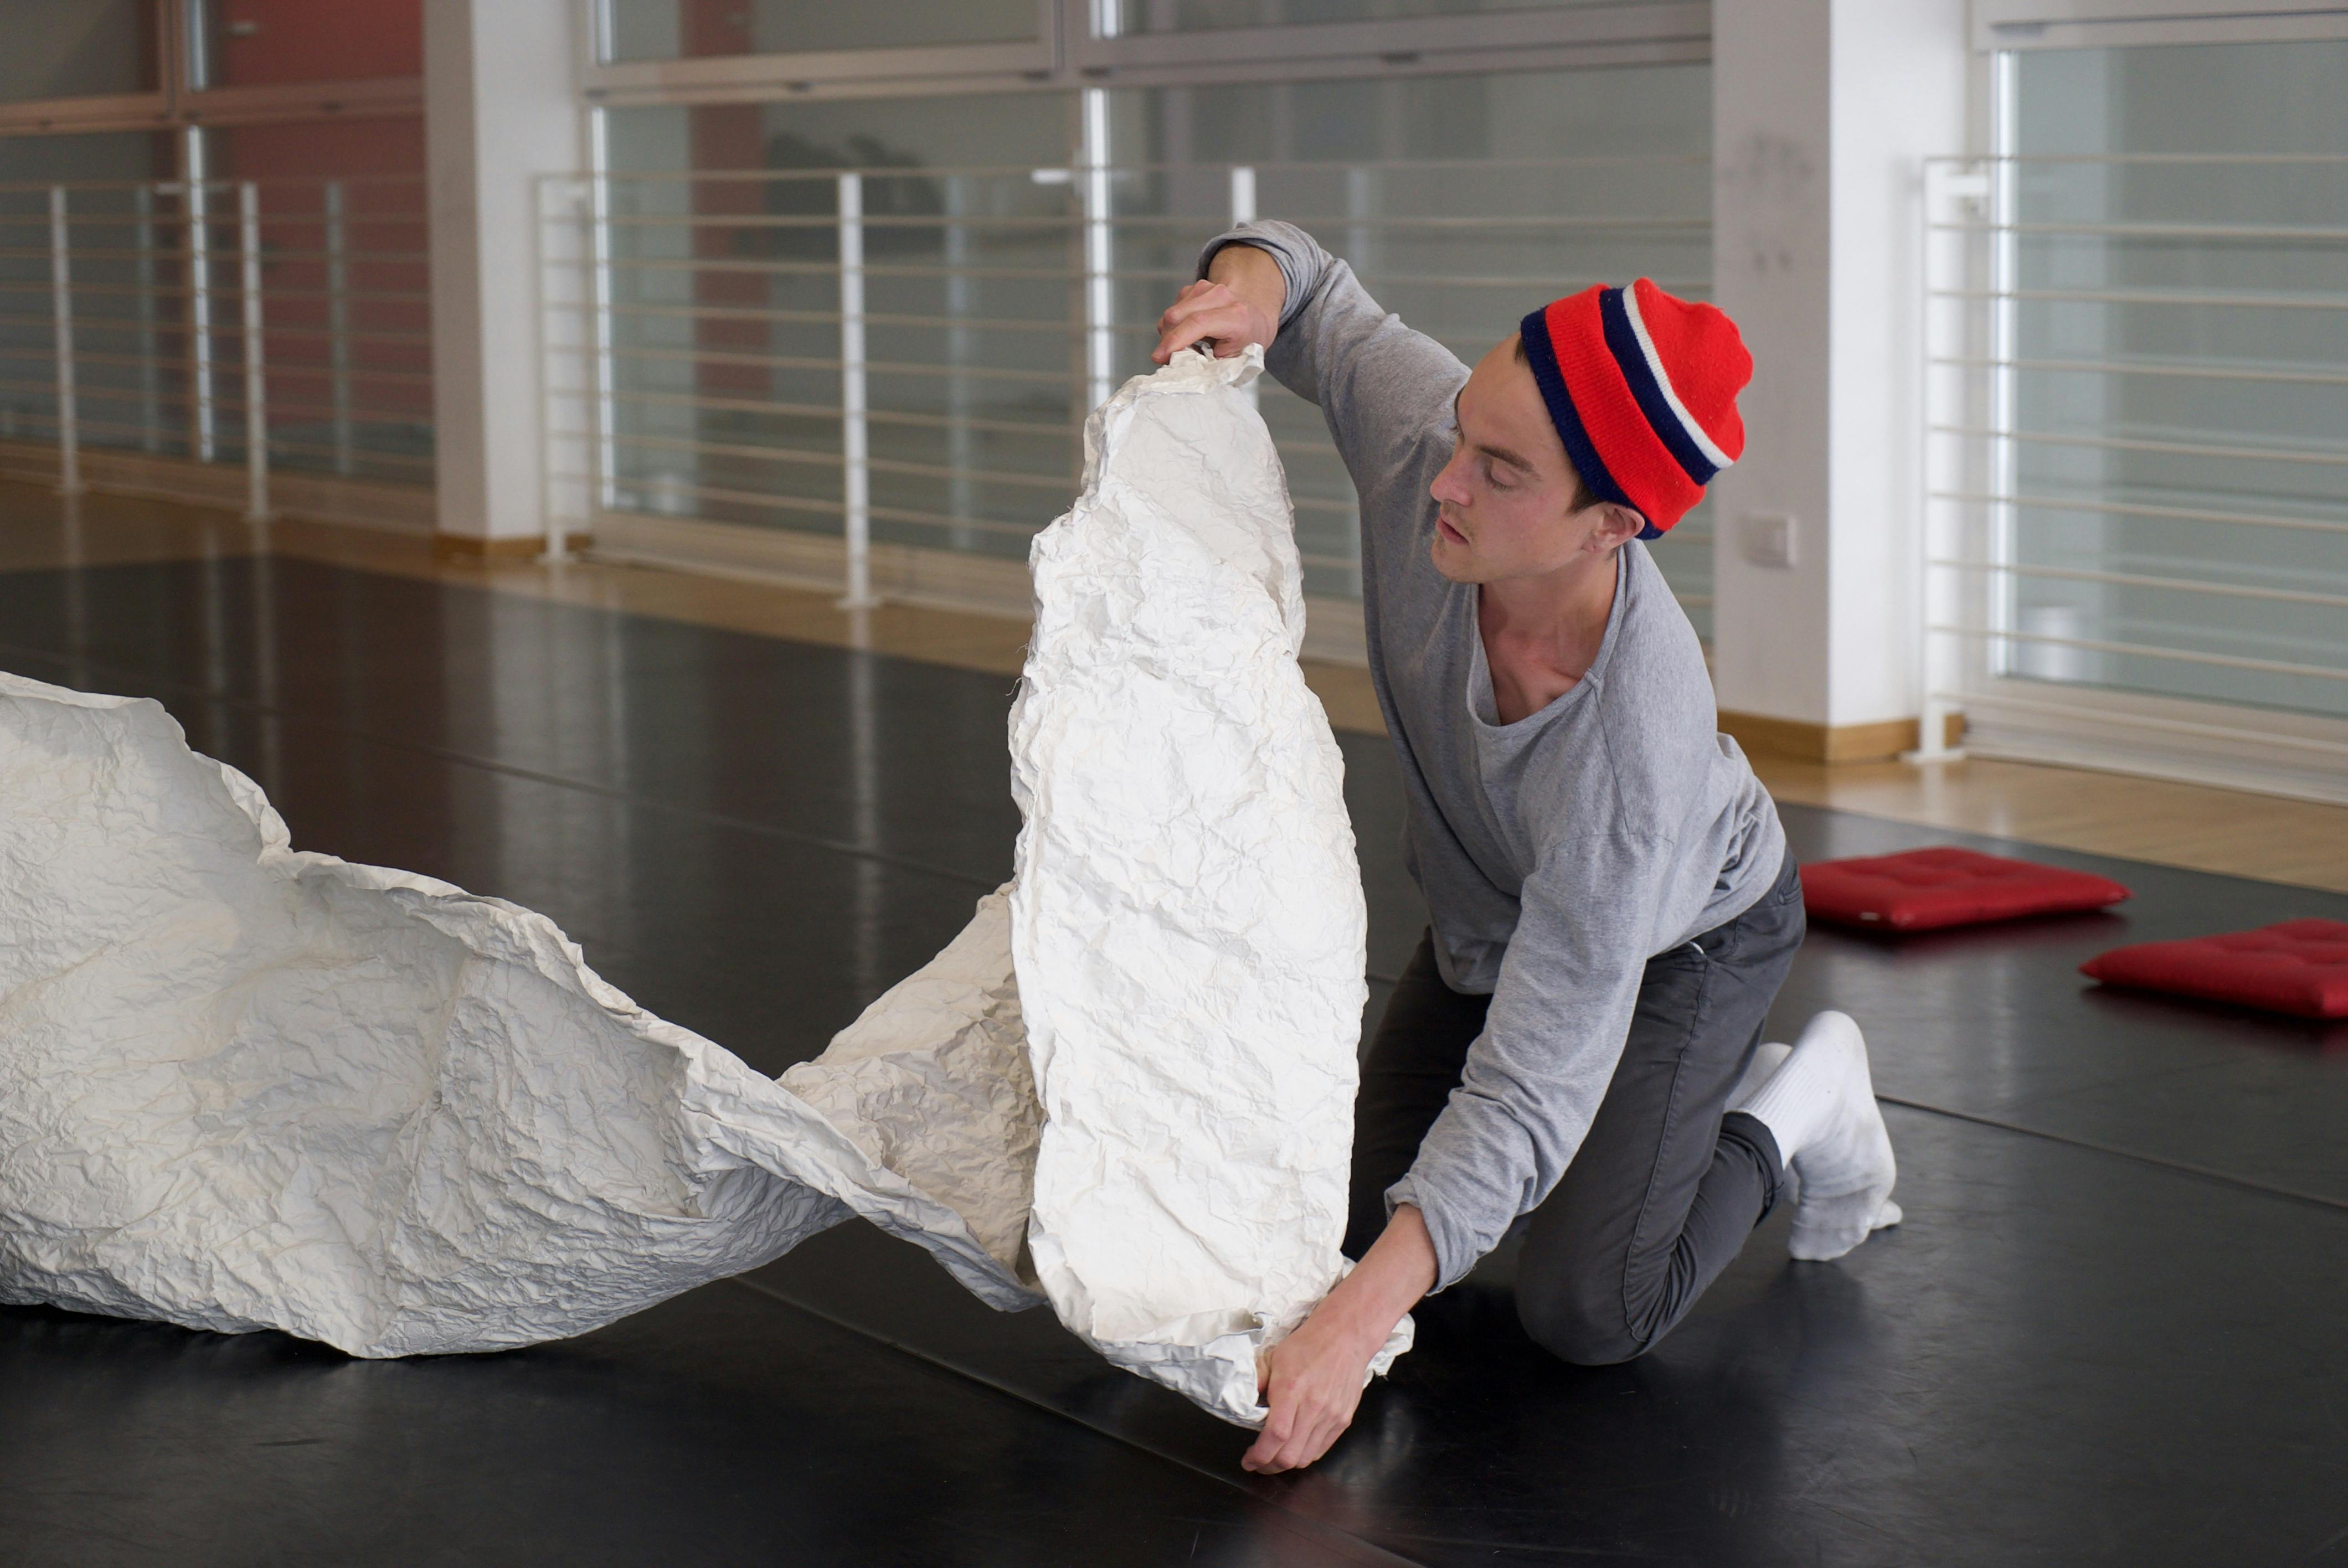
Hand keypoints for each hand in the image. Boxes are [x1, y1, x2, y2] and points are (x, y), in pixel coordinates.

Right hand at [1153, 279, 1277, 364]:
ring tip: (1185, 349)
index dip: (1175, 341)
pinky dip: (1174, 326)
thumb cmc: (1246, 343)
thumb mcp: (1234, 361)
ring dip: (1169, 335)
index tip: (1160, 358)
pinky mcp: (1196, 288)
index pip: (1198, 323)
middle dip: (1167, 342)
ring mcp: (1207, 288)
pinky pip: (1173, 310)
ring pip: (1171, 313)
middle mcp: (1221, 296)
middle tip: (1170, 361)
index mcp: (1237, 316)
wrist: (1256, 318)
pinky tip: (1188, 334)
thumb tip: (1181, 371)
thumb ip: (1209, 366)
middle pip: (1177, 316)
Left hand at [1243, 1296, 1379, 1473]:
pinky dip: (1305, 1454)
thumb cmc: (1307, 1346)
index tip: (1248, 1460)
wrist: (1344, 1338)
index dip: (1259, 1455)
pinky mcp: (1343, 1420)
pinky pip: (1321, 1450)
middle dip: (1269, 1466)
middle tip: (1258, 1462)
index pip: (1276, 1436)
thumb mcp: (1272, 1357)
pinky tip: (1295, 1447)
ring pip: (1306, 1458)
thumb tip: (1240, 1403)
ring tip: (1274, 1456)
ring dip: (1286, 1464)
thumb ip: (1255, 1382)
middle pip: (1290, 1456)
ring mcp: (1331, 1416)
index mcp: (1292, 1390)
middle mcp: (1314, 1407)